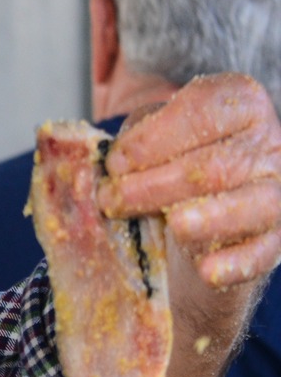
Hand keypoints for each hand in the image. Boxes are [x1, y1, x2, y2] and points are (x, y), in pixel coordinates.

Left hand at [100, 73, 280, 289]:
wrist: (189, 219)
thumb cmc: (166, 166)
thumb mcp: (148, 139)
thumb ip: (134, 139)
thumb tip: (112, 162)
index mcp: (239, 106)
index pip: (204, 110)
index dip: (155, 137)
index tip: (116, 162)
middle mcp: (268, 144)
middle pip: (217, 164)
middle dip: (157, 184)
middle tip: (113, 201)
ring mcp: (277, 192)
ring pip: (252, 203)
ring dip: (208, 216)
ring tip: (174, 225)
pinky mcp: (274, 239)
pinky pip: (263, 251)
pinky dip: (236, 262)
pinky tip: (208, 270)